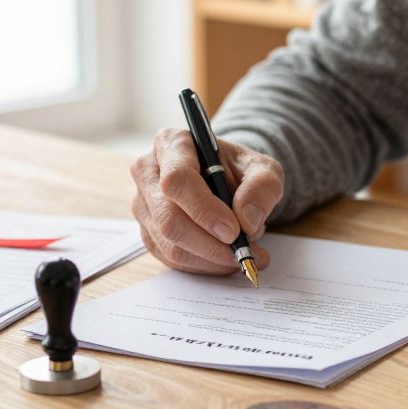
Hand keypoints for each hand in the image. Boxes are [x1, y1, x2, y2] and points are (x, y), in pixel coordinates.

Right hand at [131, 129, 283, 274]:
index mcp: (172, 144)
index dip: (204, 209)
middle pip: (169, 218)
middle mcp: (148, 172)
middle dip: (209, 243)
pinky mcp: (148, 231)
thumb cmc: (240, 171)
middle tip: (242, 252)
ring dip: (210, 258)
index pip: (177, 179)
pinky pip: (171, 258)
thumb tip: (247, 220)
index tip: (233, 230)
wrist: (229, 182)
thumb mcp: (263, 170)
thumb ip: (262, 188)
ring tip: (243, 255)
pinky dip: (202, 265)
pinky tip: (225, 259)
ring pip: (169, 244)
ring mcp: (144, 204)